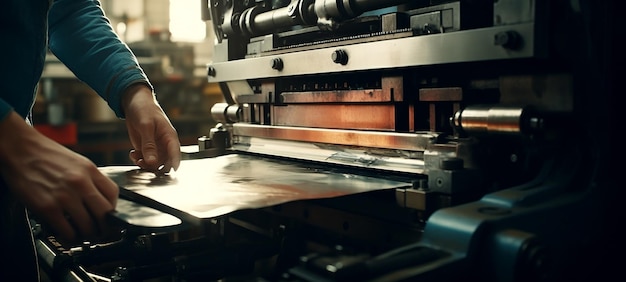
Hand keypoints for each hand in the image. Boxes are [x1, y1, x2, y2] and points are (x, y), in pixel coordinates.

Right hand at [0, 111, 118, 241]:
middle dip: (105, 227)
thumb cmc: (45, 155)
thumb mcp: (77, 162)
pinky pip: (68, 231)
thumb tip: (99, 199)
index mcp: (89, 170)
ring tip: (84, 234)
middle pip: (105, 213)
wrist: (19, 149)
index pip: (113, 194)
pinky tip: (69, 235)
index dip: (113, 209)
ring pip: (89, 226)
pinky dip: (71, 238)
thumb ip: (90, 179)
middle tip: (101, 231)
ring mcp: (65, 196)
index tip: (110, 215)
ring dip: (88, 235)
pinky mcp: (48, 208)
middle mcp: (80, 183)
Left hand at [122, 84, 180, 172]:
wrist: (133, 103)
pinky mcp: (146, 148)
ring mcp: (155, 147)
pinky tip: (133, 154)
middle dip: (154, 166)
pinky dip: (138, 159)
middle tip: (143, 162)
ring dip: (144, 163)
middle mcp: (164, 144)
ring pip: (154, 163)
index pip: (176, 153)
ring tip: (136, 157)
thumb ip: (149, 145)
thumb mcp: (146, 126)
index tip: (170, 173)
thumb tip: (152, 162)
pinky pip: (145, 159)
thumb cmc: (145, 109)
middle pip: (164, 162)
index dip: (174, 164)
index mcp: (169, 136)